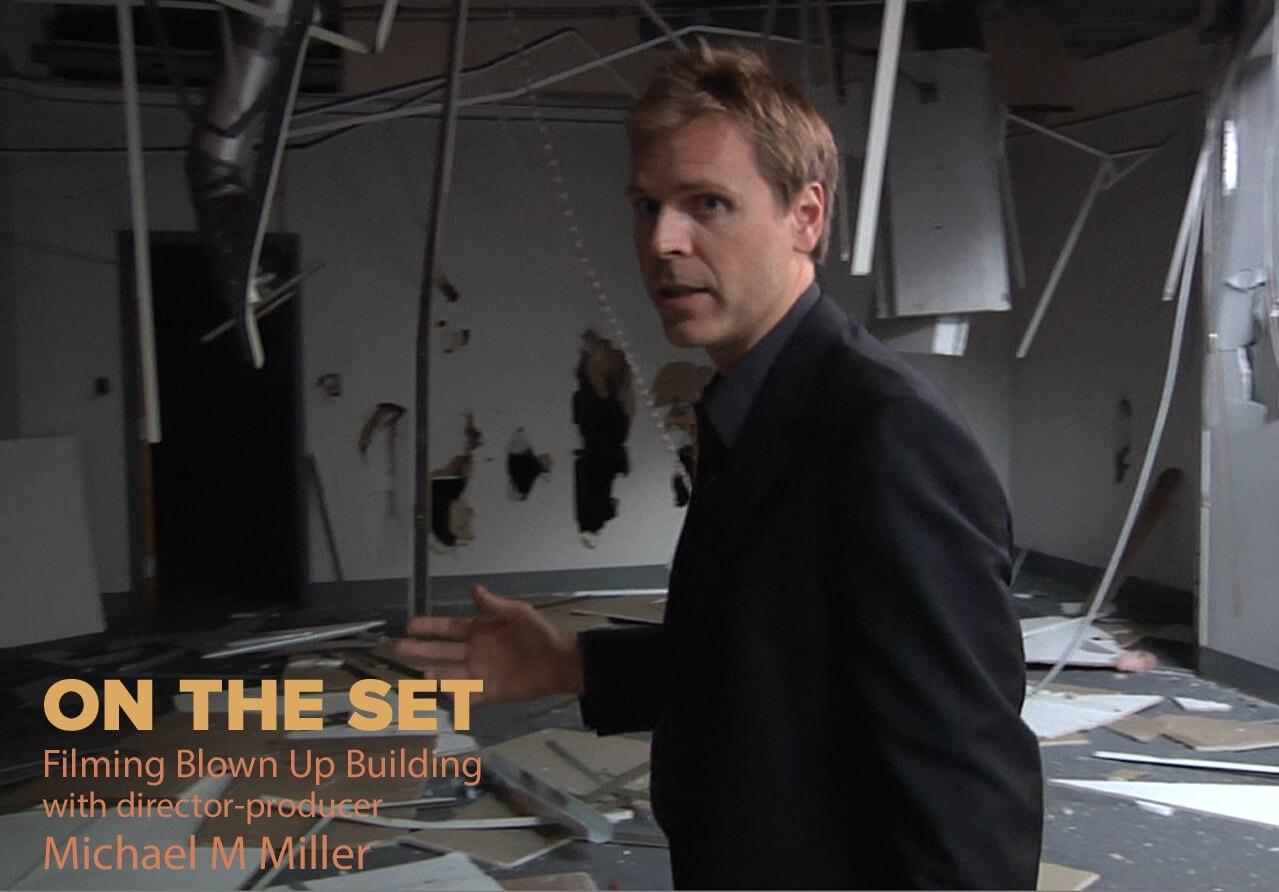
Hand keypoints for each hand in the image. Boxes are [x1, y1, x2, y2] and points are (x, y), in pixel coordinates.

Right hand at [394, 584, 584, 702]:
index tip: (410, 625)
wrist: (559, 660)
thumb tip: (473, 588)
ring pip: (451, 674)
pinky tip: (441, 693)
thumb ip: (493, 605)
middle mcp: (476, 652)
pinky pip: (468, 695)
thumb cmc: (539, 634)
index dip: (430, 626)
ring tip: (417, 673)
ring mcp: (481, 672)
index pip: (449, 627)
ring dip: (435, 673)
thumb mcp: (517, 613)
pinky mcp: (490, 691)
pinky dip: (455, 695)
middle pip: (443, 651)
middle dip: (421, 649)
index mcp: (480, 631)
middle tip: (399, 647)